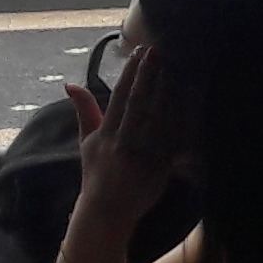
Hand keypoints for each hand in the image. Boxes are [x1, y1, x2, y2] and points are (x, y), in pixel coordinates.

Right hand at [64, 41, 179, 260]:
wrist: (107, 211)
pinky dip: (182, 119)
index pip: (119, 97)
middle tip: (158, 51)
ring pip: (158, 118)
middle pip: (138, 103)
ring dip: (168, 92)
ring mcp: (142, 155)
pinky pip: (174, 138)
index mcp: (105, 134)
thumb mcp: (86, 142)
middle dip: (147, 76)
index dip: (130, 74)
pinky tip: (191, 100)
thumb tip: (70, 84)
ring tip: (178, 69)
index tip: (139, 52)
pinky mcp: (160, 166)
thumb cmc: (97, 172)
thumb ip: (84, 111)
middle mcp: (123, 142)